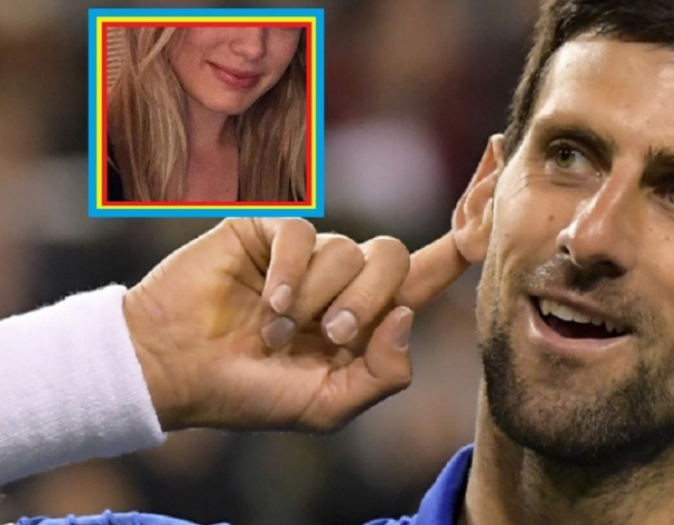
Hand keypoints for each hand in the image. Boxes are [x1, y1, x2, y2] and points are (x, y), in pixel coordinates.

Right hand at [123, 218, 468, 432]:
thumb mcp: (328, 405)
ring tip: (277, 328)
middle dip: (367, 300)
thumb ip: (381, 374)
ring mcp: (309, 252)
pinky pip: (303, 235)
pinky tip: (264, 303)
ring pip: (346, 250)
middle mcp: (345, 277)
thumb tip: (410, 315)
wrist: (178, 372)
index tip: (495, 195)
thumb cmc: (251, 393)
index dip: (468, 231)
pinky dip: (288, 274)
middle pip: (394, 256)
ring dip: (316, 299)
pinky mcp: (270, 232)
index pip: (434, 265)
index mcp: (370, 315)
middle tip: (329, 335)